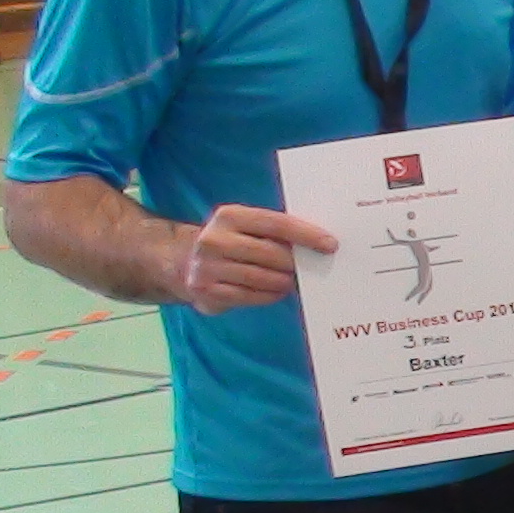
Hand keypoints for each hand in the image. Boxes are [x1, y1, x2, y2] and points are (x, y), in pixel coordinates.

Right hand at [169, 202, 334, 313]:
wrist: (183, 262)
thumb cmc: (233, 243)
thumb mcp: (247, 228)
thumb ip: (276, 230)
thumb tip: (320, 242)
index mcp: (229, 216)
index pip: (276, 223)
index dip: (306, 234)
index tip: (330, 244)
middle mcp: (214, 239)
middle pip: (272, 254)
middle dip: (296, 263)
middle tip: (310, 268)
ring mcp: (206, 266)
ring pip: (264, 278)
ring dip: (284, 282)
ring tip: (290, 280)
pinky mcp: (206, 290)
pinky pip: (252, 296)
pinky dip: (270, 295)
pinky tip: (274, 290)